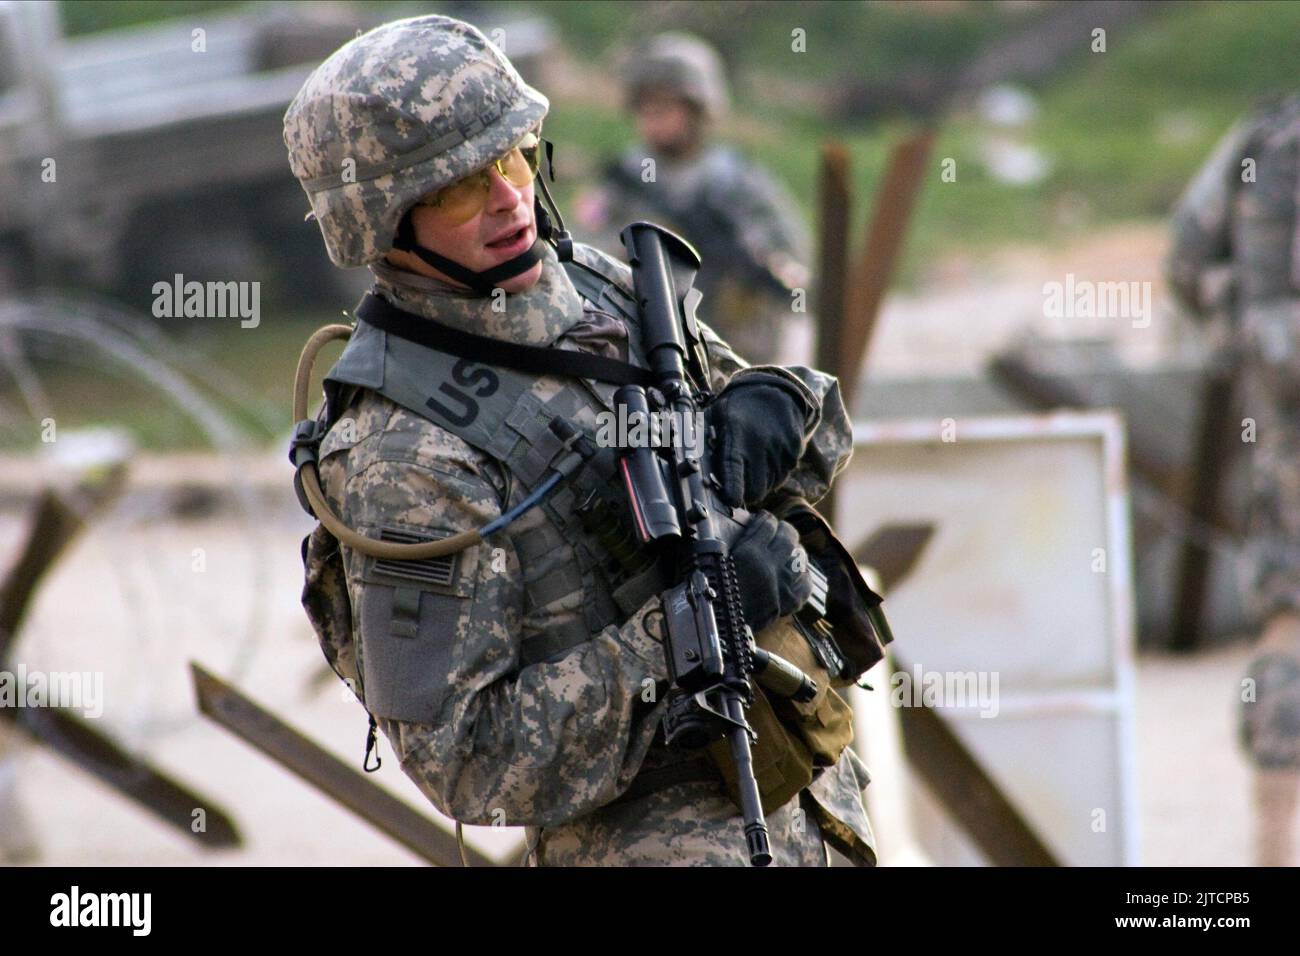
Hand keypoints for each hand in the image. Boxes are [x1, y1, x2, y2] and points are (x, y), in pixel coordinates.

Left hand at [705, 371, 815, 507]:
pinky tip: (765, 458)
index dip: (733, 487)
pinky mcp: (795, 453)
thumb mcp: (716, 416)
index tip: (731, 501)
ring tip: (752, 463)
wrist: (776, 391)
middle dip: (745, 493)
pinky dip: (772, 474)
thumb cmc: (738, 407)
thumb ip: (703, 440)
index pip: (734, 466)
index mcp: (738, 434)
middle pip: (755, 489)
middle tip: (736, 484)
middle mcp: (762, 444)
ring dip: (759, 482)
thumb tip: (688, 465)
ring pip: (769, 486)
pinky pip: (782, 476)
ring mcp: (781, 450)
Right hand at [728, 511, 811, 633]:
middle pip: (789, 537)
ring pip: (800, 558)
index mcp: (750, 553)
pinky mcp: (787, 603)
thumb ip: (736, 544)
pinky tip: (798, 574)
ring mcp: (782, 585)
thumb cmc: (710, 591)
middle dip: (785, 530)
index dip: (767, 519)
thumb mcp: (718, 560)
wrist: (717, 625)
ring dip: (795, 552)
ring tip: (790, 551)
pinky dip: (803, 578)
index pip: (768, 525)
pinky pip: (805, 585)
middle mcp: (770, 566)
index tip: (765, 519)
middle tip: (780, 531)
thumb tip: (749, 529)